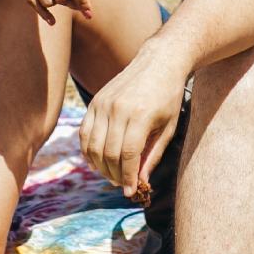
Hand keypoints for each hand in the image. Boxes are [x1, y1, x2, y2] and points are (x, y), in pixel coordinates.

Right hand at [80, 48, 186, 198]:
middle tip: (124, 185)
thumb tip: (141, 181)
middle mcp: (118, 109)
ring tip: (112, 175)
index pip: (128, 155)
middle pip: (108, 154)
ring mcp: (103, 104)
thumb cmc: (169, 96)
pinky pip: (85, 132)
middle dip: (115, 175)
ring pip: (93, 146)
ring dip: (100, 166)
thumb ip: (153, 155)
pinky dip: (88, 151)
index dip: (129, 177)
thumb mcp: (168, 128)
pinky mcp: (95, 101)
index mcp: (140, 115)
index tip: (132, 192)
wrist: (159, 62)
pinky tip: (97, 161)